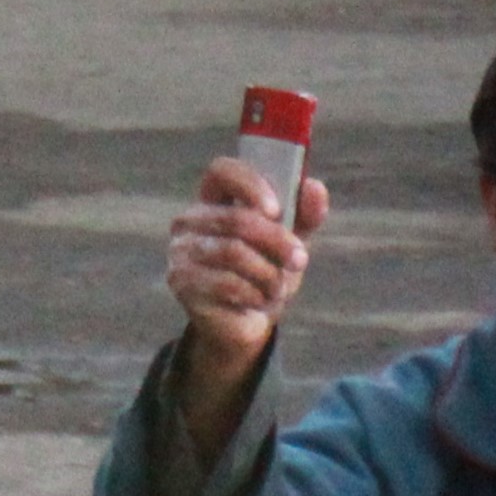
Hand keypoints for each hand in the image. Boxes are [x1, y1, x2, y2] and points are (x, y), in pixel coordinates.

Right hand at [166, 156, 326, 380]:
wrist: (245, 324)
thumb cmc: (265, 274)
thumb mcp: (290, 243)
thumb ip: (304, 215)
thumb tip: (314, 187)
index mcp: (214, 200)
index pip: (223, 171)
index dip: (251, 184)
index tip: (278, 210)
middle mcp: (190, 220)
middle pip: (237, 219)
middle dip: (278, 241)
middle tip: (301, 260)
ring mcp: (180, 250)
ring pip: (234, 253)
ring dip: (268, 273)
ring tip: (277, 287)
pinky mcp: (180, 281)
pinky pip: (227, 283)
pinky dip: (255, 294)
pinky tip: (258, 300)